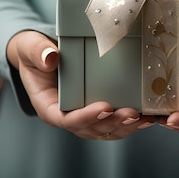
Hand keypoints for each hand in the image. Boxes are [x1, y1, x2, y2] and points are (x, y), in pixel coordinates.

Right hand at [7, 30, 156, 139]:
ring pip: (105, 130)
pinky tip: (148, 116)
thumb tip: (51, 57)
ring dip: (125, 126)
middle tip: (132, 114)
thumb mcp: (30, 47)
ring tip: (144, 119)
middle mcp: (66, 116)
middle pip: (91, 128)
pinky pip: (113, 121)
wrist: (39, 54)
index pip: (67, 119)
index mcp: (48, 107)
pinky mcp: (95, 110)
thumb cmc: (33, 51)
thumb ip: (38, 52)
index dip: (86, 117)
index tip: (104, 108)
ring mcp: (82, 116)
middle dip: (112, 123)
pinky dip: (130, 122)